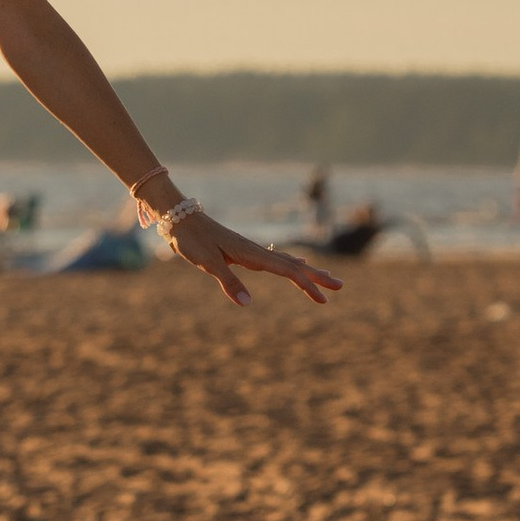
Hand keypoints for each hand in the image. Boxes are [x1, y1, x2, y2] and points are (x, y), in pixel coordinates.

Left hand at [162, 206, 340, 308]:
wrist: (178, 217)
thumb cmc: (191, 239)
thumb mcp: (208, 262)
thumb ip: (229, 281)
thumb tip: (248, 303)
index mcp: (251, 254)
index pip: (287, 271)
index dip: (307, 285)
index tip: (324, 298)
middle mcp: (255, 250)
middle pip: (293, 265)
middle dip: (317, 276)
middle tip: (341, 286)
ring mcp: (250, 249)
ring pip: (285, 261)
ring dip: (306, 270)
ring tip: (325, 278)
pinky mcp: (242, 249)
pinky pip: (274, 258)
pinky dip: (289, 263)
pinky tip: (294, 262)